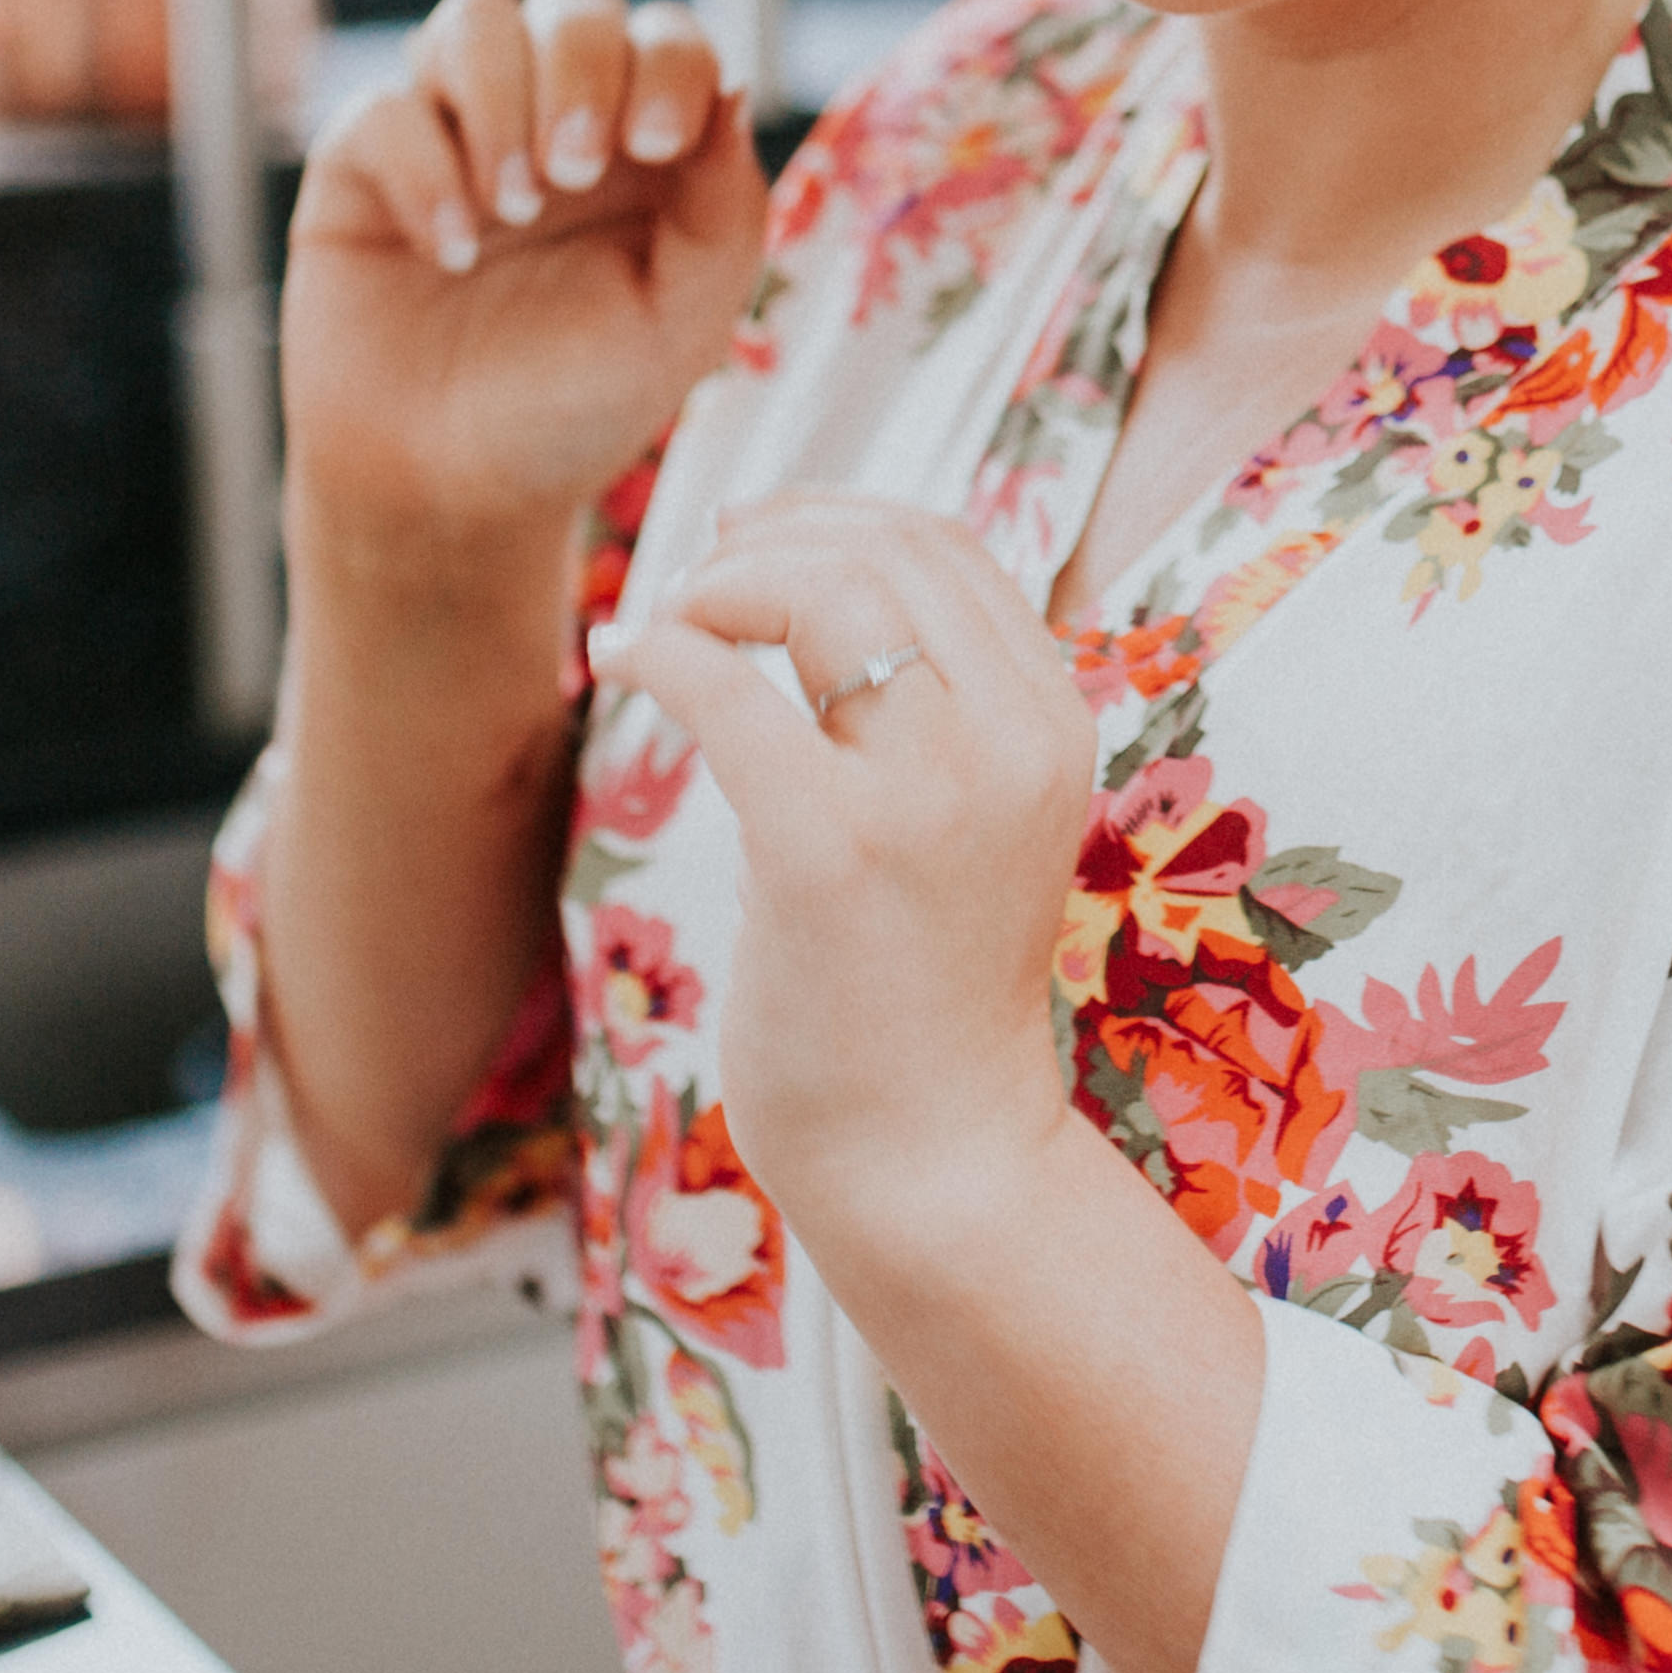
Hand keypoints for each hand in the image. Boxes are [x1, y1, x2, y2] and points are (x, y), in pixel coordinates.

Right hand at [283, 0, 765, 578]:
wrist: (453, 491)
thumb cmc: (579, 403)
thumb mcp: (682, 321)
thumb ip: (725, 209)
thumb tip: (734, 88)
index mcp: (644, 146)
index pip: (669, 41)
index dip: (669, 64)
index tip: (657, 143)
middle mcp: (552, 120)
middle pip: (575, 7)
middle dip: (580, 68)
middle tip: (572, 175)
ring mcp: (455, 134)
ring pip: (474, 19)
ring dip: (499, 97)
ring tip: (514, 206)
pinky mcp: (363, 170)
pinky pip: (381, 109)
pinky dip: (421, 168)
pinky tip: (449, 253)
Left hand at [597, 490, 1104, 1240]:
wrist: (936, 1157)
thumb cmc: (923, 996)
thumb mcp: (970, 822)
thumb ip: (928, 713)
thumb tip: (805, 583)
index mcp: (1053, 726)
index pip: (952, 548)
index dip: (838, 515)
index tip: (754, 536)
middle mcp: (1013, 742)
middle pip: (886, 549)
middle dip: (768, 542)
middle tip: (694, 584)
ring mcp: (928, 795)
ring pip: (819, 593)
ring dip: (715, 588)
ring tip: (662, 628)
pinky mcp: (829, 850)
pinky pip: (724, 688)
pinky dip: (656, 651)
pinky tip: (618, 664)